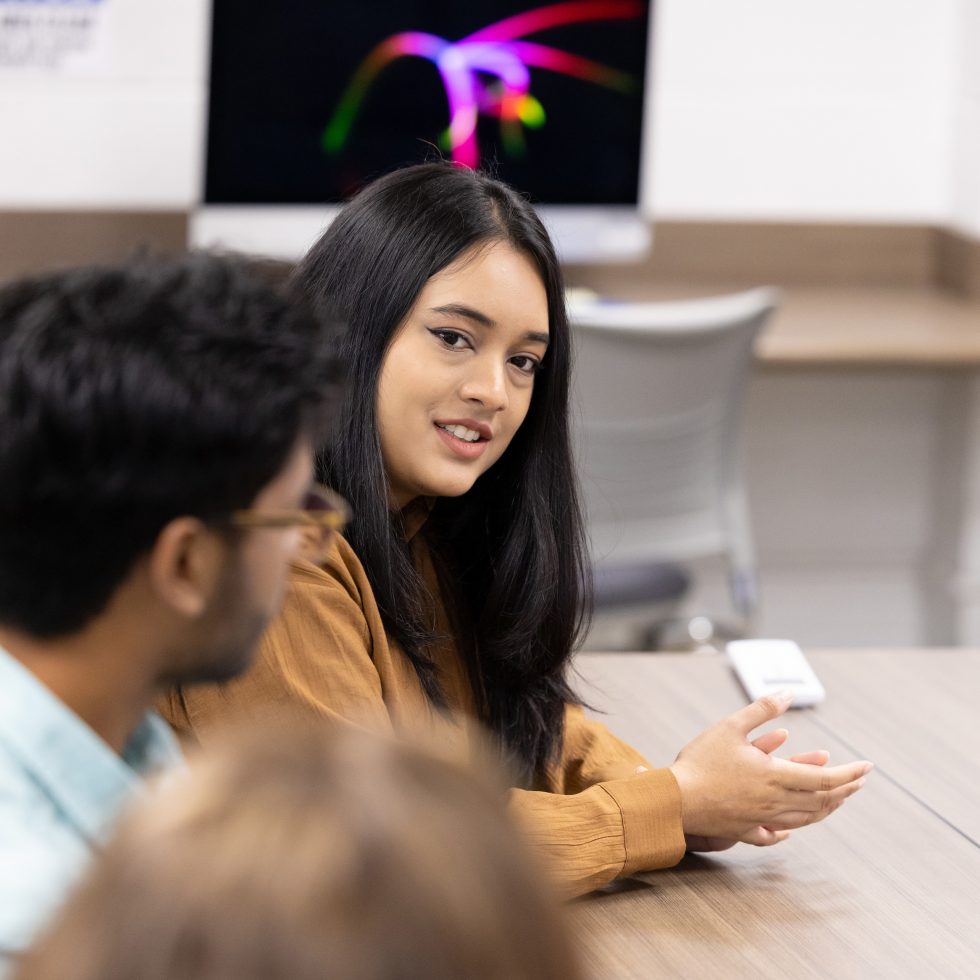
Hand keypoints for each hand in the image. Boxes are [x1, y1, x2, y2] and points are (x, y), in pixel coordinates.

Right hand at [668, 693, 871, 844]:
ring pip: (804, 819)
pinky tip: (789, 831)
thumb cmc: (701, 761)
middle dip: (843, 791)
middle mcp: (775, 802)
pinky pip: (773, 835)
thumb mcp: (730, 726)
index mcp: (775, 776)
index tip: (867, 767)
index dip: (850, 774)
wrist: (675, 799)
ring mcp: (761, 819)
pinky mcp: (744, 831)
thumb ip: (761, 709)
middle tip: (858, 782)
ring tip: (835, 800)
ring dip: (825, 809)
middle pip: (820, 801)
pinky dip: (788, 832)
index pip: (825, 778)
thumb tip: (788, 694)